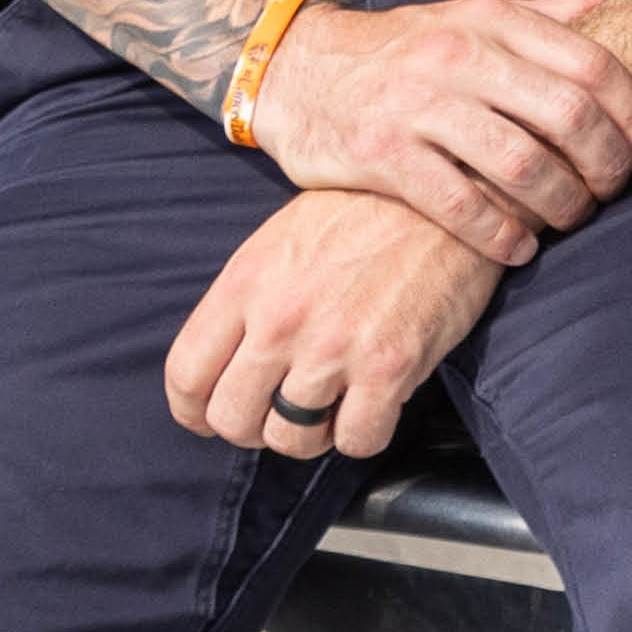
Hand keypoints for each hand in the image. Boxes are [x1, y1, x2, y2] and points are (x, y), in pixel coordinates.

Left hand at [165, 190, 502, 459]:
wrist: (445, 191)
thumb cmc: (365, 212)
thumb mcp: (281, 240)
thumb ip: (248, 301)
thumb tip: (229, 363)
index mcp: (245, 284)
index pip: (186, 377)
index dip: (195, 411)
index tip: (214, 415)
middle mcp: (280, 319)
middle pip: (232, 419)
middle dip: (254, 428)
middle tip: (281, 413)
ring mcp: (333, 346)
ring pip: (292, 439)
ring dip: (312, 434)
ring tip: (333, 407)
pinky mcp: (389, 365)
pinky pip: (357, 440)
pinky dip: (363, 434)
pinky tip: (374, 405)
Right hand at [243, 0, 631, 263]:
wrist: (296, 70)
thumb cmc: (404, 51)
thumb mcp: (477, 17)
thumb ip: (556, 12)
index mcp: (491, 20)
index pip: (591, 64)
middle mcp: (459, 56)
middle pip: (568, 115)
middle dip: (607, 164)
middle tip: (613, 191)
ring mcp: (418, 105)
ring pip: (521, 165)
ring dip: (561, 204)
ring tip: (569, 220)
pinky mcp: (382, 154)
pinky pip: (460, 205)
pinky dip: (501, 235)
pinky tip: (518, 248)